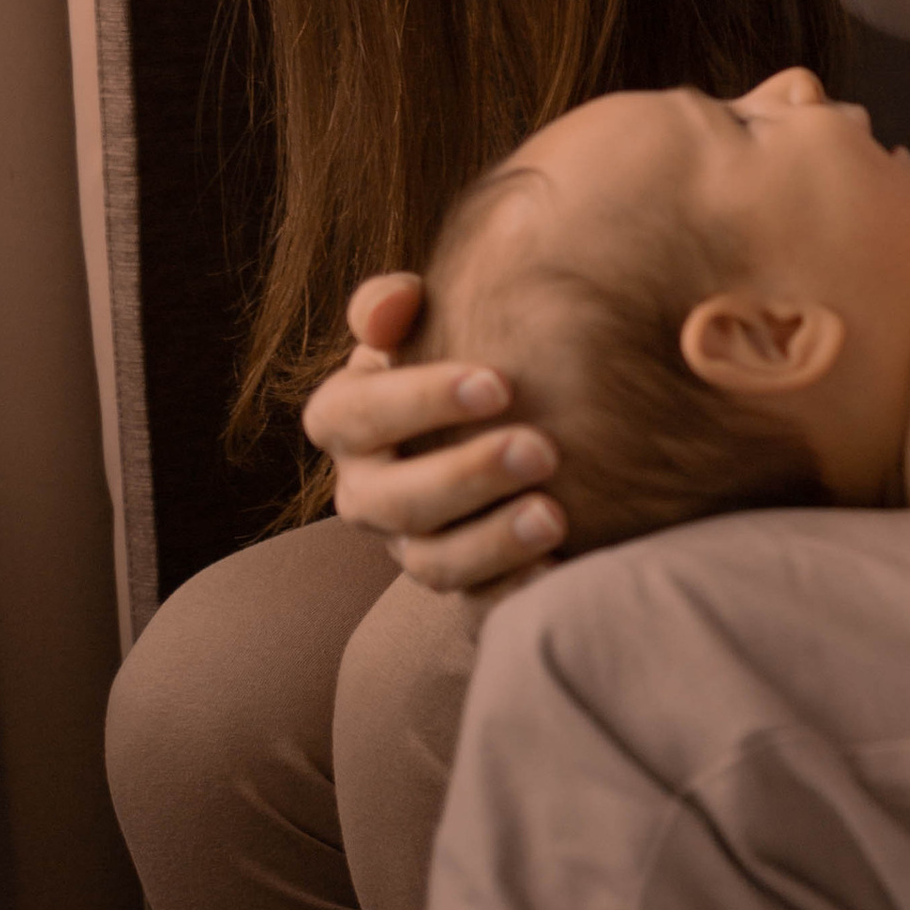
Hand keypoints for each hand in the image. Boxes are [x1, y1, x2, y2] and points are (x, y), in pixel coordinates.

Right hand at [301, 272, 567, 594]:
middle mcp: (367, 493)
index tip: (498, 383)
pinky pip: (479, 606)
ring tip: (555, 516)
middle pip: (394, 500)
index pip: (355, 415)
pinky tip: (562, 565)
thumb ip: (393, 305)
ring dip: (493, 542)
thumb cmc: (453, 356)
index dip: (417, 401)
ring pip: (433, 563)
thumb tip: (394, 303)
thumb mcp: (420, 324)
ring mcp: (410, 548)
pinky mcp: (461, 588)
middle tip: (542, 450)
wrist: (496, 422)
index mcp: (346, 420)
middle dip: (467, 476)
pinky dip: (516, 589)